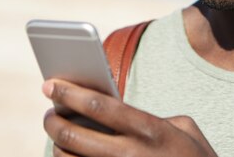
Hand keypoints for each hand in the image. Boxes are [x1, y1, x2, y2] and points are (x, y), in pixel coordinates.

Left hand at [42, 79, 217, 156]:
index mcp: (149, 130)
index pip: (100, 106)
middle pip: (75, 136)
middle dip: (54, 121)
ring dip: (57, 146)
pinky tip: (68, 155)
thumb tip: (119, 115)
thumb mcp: (184, 129)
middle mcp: (131, 155)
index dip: (70, 93)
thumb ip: (153, 117)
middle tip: (49, 113)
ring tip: (58, 135)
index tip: (51, 84)